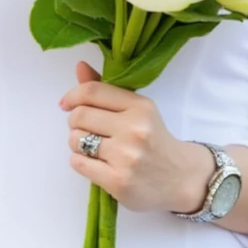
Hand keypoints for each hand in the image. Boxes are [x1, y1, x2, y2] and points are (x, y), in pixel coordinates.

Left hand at [59, 60, 212, 212]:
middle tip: (86, 129)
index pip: (93, 92)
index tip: (66, 104)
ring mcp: (126, 156)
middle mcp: (134, 129)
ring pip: (76, 140)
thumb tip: (80, 66)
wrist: (180, 178)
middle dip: (75, 122)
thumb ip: (107, 91)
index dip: (72, 96)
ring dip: (77, 143)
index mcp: (140, 107)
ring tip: (94, 148)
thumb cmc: (154, 141)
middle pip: (80, 116)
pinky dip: (80, 161)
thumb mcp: (138, 111)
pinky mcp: (118, 181)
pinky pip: (78, 163)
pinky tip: (96, 163)